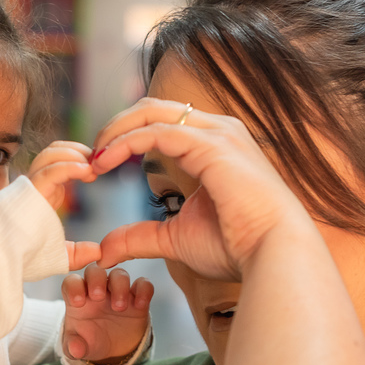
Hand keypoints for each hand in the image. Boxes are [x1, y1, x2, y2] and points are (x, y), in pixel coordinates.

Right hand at [27, 140, 100, 270]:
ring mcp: (30, 187)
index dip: (77, 158)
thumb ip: (78, 253)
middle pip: (53, 151)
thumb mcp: (58, 255)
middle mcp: (35, 186)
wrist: (5, 261)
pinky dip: (70, 167)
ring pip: (50, 155)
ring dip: (74, 155)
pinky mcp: (29, 193)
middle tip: (96, 162)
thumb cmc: (25, 257)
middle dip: (76, 150)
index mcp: (42, 193)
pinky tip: (86, 172)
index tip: (95, 170)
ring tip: (91, 167)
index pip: (56, 160)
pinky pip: (51, 171)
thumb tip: (97, 252)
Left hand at [62, 265, 152, 362]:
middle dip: (96, 280)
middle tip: (98, 297)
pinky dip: (144, 290)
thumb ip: (73, 347)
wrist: (113, 348)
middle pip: (95, 271)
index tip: (77, 302)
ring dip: (120, 286)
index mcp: (78, 298)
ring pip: (119, 274)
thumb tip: (75, 349)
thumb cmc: (91, 341)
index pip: (72, 282)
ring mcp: (118, 291)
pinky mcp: (137, 297)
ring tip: (119, 308)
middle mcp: (97, 289)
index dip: (73, 287)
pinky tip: (140, 306)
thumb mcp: (79, 348)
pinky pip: (143, 284)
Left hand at [90, 98, 301, 278]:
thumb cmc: (237, 247)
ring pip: (152, 114)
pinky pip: (158, 133)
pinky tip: (107, 161)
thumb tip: (106, 250)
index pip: (161, 123)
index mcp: (215, 146)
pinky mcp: (213, 146)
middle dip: (116, 127)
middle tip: (91, 155)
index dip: (125, 137)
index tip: (98, 164)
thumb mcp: (176, 238)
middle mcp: (219, 131)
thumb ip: (141, 236)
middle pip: (153, 109)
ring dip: (116, 132)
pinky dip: (127, 143)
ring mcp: (218, 134)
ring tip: (94, 159)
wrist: (273, 255)